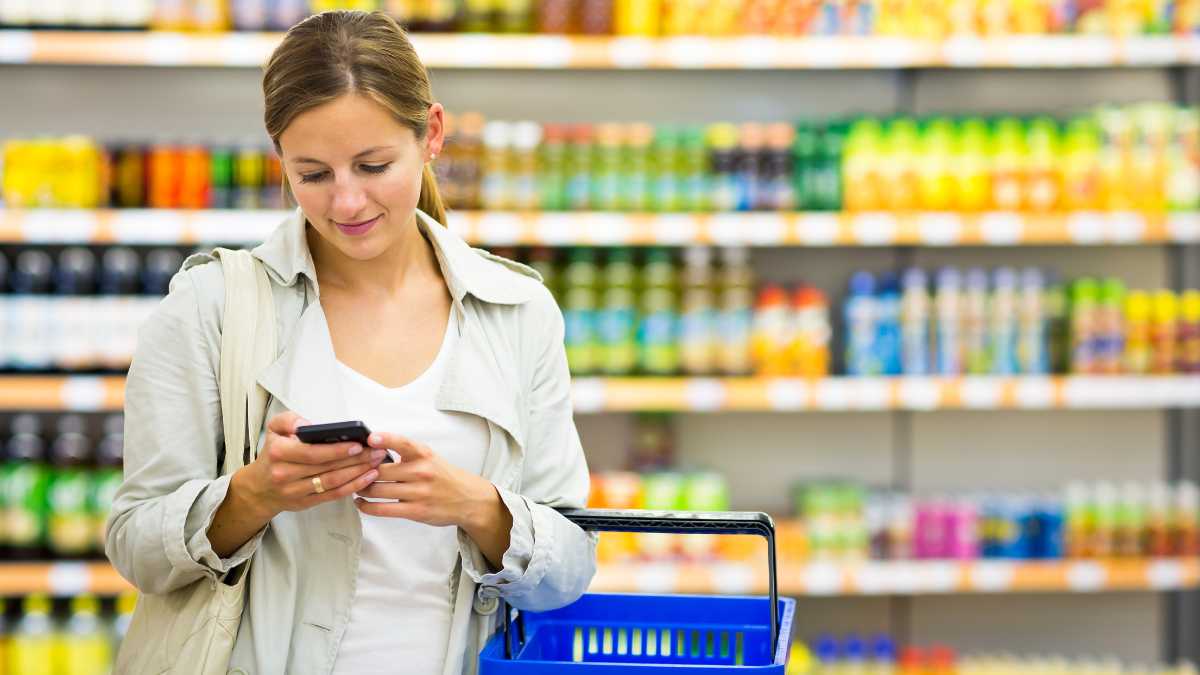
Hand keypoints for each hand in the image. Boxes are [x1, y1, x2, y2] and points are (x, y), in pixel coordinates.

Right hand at [238, 411, 386, 519]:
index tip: (358, 445)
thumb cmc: (272, 454)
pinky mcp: (305, 503)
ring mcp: (295, 491)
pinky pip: (333, 495)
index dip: (336, 450)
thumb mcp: (273, 430)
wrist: (258, 488)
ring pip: (332, 482)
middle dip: (356, 460)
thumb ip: (288, 420)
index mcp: (279, 453)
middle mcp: (285, 474)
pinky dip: (353, 487)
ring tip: (376, 462)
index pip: (312, 453)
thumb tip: (308, 425)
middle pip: (327, 468)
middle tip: (377, 451)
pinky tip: (368, 477)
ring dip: (358, 473)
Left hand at [354, 432, 494, 528]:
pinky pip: (383, 509)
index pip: (402, 443)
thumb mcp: (429, 457)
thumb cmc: (443, 476)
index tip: (371, 438)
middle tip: (351, 471)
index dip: (386, 439)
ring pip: (378, 490)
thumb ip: (406, 453)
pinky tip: (361, 503)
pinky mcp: (415, 511)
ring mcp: (418, 492)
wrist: (467, 499)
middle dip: (362, 471)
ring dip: (361, 489)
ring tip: (355, 487)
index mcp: (423, 454)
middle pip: (380, 470)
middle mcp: (421, 472)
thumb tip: (373, 449)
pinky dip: (367, 506)